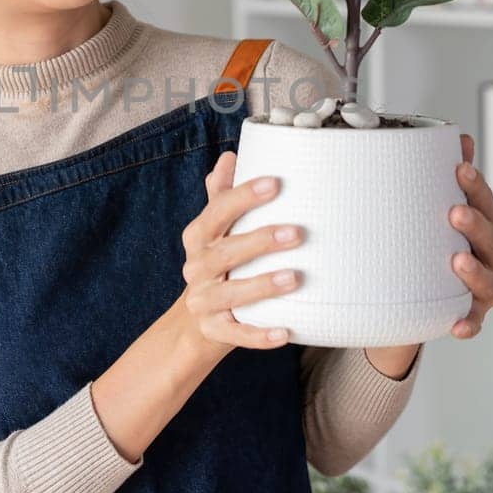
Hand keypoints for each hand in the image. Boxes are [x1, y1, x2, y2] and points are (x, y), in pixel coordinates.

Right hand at [175, 151, 303, 356]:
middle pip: (224, 253)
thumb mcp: (215, 230)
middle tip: (297, 232)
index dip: (244, 197)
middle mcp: (196, 269)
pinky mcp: (215, 332)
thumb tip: (230, 156)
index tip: (275, 183)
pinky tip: (285, 333)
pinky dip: (260, 336)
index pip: (217, 212)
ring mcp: (204, 302)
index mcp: (198, 238)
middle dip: (260, 241)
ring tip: (295, 277)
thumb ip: (221, 196)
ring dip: (262, 285)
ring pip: (231, 294)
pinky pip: (238, 335)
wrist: (196, 321)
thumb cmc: (218, 265)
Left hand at [448, 133, 492, 338]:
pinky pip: (473, 322)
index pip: (488, 204)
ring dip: (475, 272)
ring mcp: (487, 288)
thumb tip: (460, 138)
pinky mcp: (471, 315)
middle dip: (476, 226)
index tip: (459, 168)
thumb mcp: (448, 207)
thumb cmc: (444, 241)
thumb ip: (456, 176)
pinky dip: (468, 324)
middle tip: (454, 212)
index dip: (477, 187)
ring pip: (489, 282)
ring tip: (457, 261)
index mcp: (492, 229)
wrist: (428, 289)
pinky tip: (456, 325)